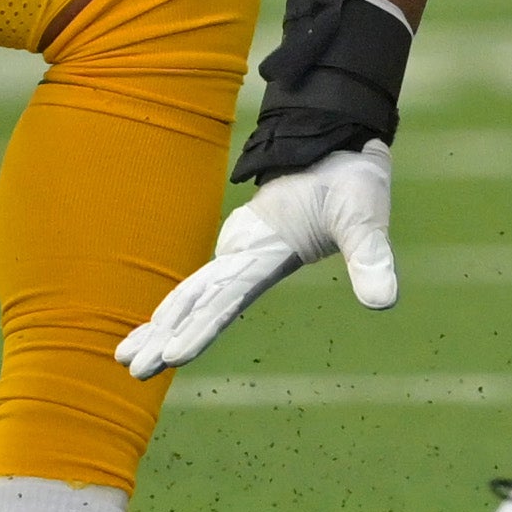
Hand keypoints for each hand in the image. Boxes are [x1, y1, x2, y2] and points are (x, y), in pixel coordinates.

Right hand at [115, 142, 395, 377]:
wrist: (333, 142)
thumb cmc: (351, 179)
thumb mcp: (366, 216)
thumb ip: (371, 258)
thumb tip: (385, 302)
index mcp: (264, 246)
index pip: (228, 296)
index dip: (201, 327)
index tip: (173, 356)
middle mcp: (242, 250)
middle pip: (197, 300)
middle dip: (164, 335)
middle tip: (133, 369)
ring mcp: (237, 251)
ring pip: (192, 294)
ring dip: (161, 325)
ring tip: (126, 359)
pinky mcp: (242, 252)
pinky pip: (203, 286)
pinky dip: (176, 309)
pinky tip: (155, 331)